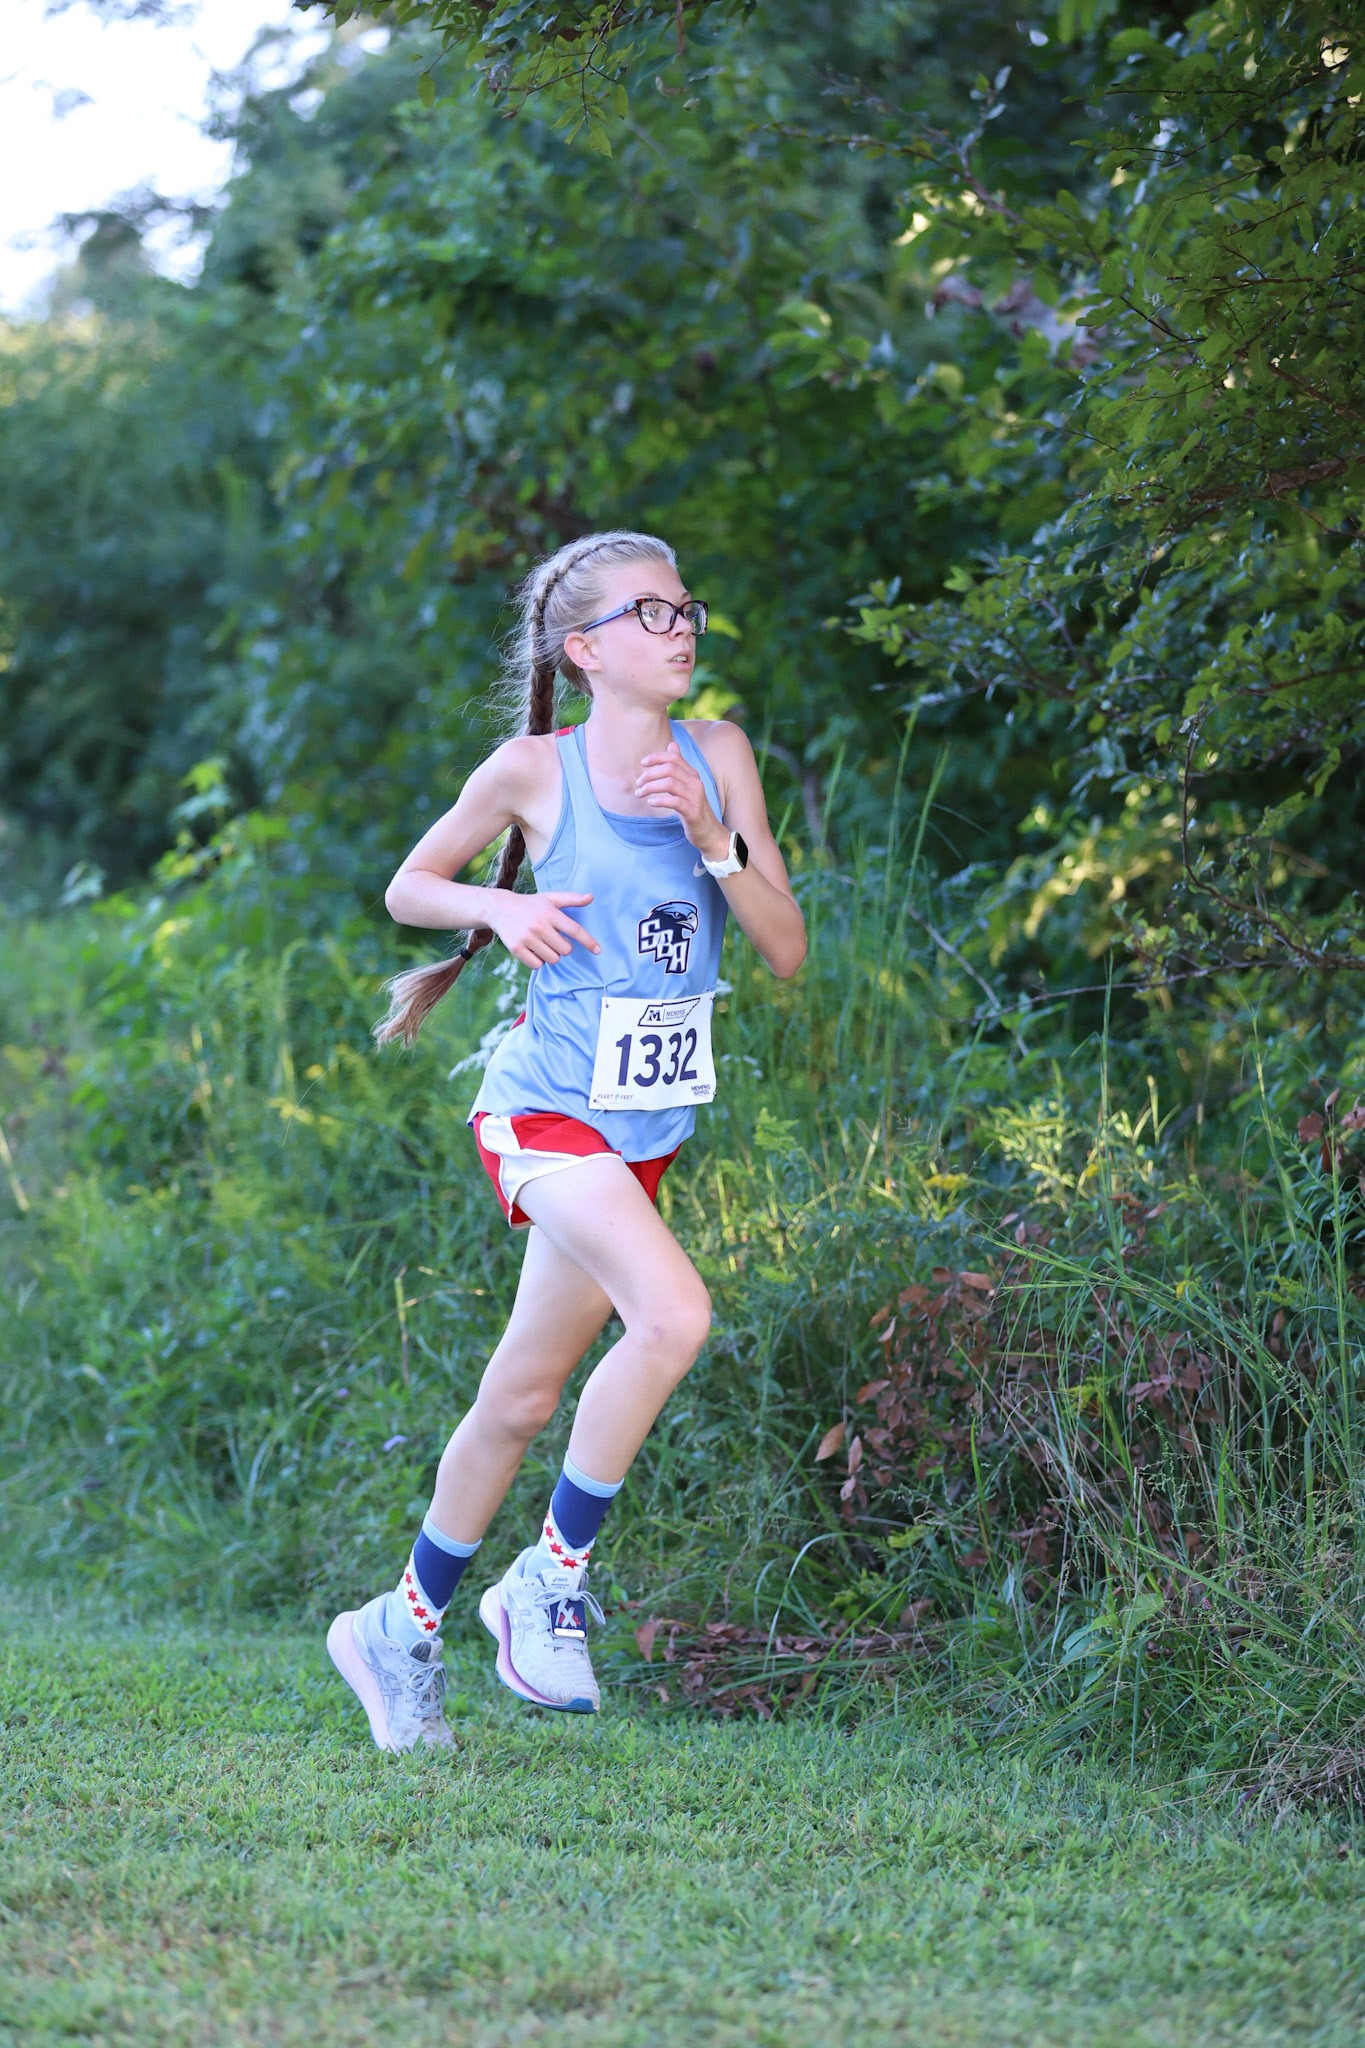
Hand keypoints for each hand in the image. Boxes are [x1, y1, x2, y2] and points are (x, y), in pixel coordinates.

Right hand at [490, 890, 599, 969]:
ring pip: (553, 959)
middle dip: (563, 947)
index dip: (588, 941)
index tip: (598, 951)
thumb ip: (571, 899)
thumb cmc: (530, 904)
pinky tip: (534, 950)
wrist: (499, 908)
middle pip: (565, 950)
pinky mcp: (516, 948)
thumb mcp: (550, 898)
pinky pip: (537, 965)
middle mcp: (539, 925)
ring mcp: (527, 938)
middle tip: (553, 939)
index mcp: (550, 913)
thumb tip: (591, 897)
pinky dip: (539, 961)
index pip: (575, 930)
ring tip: (543, 944)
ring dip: (551, 955)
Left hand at [635, 742, 726, 857]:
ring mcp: (695, 797)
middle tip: (638, 783)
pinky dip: (659, 800)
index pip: (674, 757)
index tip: (643, 763)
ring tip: (640, 793)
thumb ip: (678, 767)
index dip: (657, 757)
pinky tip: (651, 803)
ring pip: (670, 784)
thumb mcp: (685, 785)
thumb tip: (672, 744)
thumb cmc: (692, 807)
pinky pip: (674, 801)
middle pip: (670, 769)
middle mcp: (695, 782)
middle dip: (650, 774)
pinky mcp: (693, 811)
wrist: (708, 831)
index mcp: (692, 774)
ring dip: (650, 787)